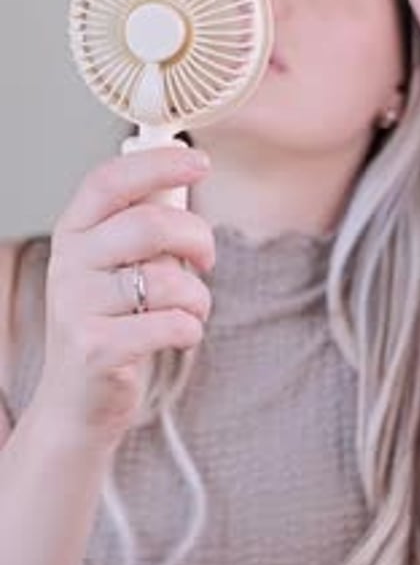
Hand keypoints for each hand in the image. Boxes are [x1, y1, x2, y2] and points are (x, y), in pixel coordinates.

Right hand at [34, 144, 213, 447]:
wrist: (77, 402)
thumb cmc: (108, 325)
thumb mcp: (114, 268)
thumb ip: (142, 228)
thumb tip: (183, 179)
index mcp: (73, 233)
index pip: (110, 180)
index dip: (159, 164)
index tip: (201, 162)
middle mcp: (68, 264)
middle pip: (150, 225)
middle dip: (198, 239)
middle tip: (207, 260)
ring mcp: (76, 307)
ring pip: (168, 280)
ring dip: (199, 297)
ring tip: (192, 310)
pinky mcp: (96, 348)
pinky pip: (171, 324)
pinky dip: (191, 329)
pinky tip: (180, 335)